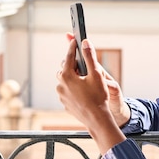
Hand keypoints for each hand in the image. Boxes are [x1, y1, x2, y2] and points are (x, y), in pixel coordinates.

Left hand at [56, 37, 125, 153]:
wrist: (97, 119)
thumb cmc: (98, 97)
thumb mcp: (96, 75)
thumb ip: (90, 57)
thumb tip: (86, 43)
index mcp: (67, 76)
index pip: (69, 56)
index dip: (73, 47)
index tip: (74, 40)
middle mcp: (61, 85)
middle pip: (65, 68)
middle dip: (73, 65)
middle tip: (83, 65)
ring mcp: (61, 95)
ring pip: (65, 80)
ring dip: (73, 77)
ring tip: (85, 80)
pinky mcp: (64, 103)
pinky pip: (67, 91)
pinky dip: (73, 88)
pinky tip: (84, 91)